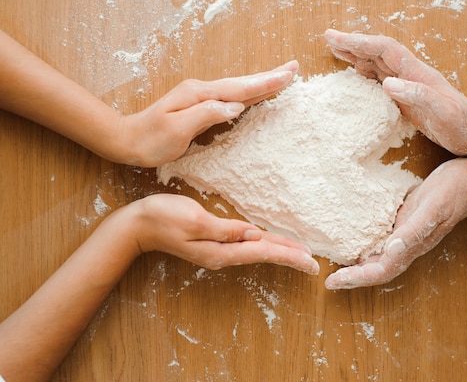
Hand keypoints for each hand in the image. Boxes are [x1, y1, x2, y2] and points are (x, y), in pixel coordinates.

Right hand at [116, 193, 319, 274]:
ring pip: (257, 251)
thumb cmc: (163, 217)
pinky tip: (272, 244)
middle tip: (313, 264)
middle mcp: (223, 254)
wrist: (137, 225)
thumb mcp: (194, 220)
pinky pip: (246, 246)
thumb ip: (225, 229)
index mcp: (221, 250)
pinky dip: (264, 245)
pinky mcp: (215, 242)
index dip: (288, 255)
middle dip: (290, 258)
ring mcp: (219, 250)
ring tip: (300, 255)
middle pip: (264, 255)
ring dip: (280, 252)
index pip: (263, 252)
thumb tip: (253, 235)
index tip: (309, 261)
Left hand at [119, 61, 298, 166]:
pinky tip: (255, 94)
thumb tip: (235, 106)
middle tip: (294, 68)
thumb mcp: (177, 129)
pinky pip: (232, 97)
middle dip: (270, 76)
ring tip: (283, 77)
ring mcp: (201, 96)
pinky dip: (248, 93)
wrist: (128, 140)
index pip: (240, 89)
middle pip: (243, 82)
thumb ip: (207, 114)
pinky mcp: (201, 105)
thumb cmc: (151, 139)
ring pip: (239, 88)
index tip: (288, 75)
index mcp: (200, 94)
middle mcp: (203, 90)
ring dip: (262, 82)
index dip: (265, 82)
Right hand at [324, 29, 466, 155]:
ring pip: (376, 63)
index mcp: (415, 73)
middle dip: (352, 44)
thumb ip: (417, 94)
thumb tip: (387, 82)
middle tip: (328, 38)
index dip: (359, 42)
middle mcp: (409, 74)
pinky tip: (355, 74)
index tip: (336, 39)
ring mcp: (407, 85)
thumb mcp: (441, 111)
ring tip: (335, 51)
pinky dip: (364, 73)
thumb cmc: (460, 123)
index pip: (383, 50)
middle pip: (376, 52)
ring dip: (356, 55)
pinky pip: (380, 79)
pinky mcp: (405, 97)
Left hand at [325, 159, 466, 288]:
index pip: (379, 271)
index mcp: (410, 246)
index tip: (332, 282)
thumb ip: (414, 231)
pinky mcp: (404, 222)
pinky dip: (366, 243)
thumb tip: (392, 249)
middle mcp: (405, 245)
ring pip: (377, 256)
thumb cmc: (452, 193)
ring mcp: (405, 235)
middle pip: (375, 269)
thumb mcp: (432, 209)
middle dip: (352, 276)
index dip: (355, 279)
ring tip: (335, 262)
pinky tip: (353, 236)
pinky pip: (382, 240)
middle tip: (328, 278)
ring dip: (357, 263)